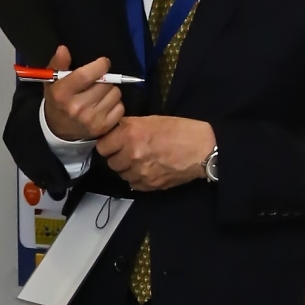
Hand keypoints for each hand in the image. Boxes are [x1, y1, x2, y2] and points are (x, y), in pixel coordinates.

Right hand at [42, 47, 123, 142]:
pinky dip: (115, 104)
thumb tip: (63, 49)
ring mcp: (91, 119)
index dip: (100, 66)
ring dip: (111, 91)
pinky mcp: (103, 127)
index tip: (103, 63)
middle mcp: (77, 107)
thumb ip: (58, 63)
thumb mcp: (53, 81)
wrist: (59, 129)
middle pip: (105, 83)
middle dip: (105, 78)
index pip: (86, 75)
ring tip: (100, 94)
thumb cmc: (58, 100)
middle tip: (98, 82)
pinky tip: (104, 105)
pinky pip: (120, 107)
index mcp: (62, 93)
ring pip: (115, 94)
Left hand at [96, 116, 215, 190]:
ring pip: (122, 174)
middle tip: (128, 151)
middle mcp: (131, 155)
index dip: (108, 144)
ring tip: (141, 160)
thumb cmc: (179, 130)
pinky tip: (148, 169)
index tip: (114, 143)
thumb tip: (114, 131)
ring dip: (127, 169)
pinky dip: (137, 179)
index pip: (102, 147)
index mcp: (130, 135)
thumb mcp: (151, 120)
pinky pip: (133, 184)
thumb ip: (129, 126)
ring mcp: (140, 172)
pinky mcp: (149, 185)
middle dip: (117, 157)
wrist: (202, 149)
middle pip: (111, 163)